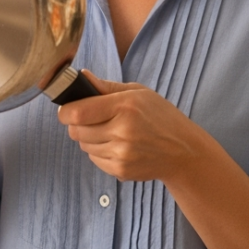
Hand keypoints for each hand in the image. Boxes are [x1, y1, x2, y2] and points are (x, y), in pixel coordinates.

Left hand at [57, 71, 203, 181]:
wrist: (183, 151)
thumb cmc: (161, 116)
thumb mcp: (138, 92)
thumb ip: (106, 86)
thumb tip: (81, 77)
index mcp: (125, 106)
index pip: (77, 112)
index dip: (65, 111)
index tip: (67, 109)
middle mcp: (122, 132)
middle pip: (76, 130)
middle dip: (77, 124)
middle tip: (92, 119)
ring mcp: (121, 154)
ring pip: (83, 146)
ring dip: (89, 138)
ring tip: (110, 131)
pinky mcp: (121, 170)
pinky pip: (94, 159)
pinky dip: (99, 152)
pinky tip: (117, 145)